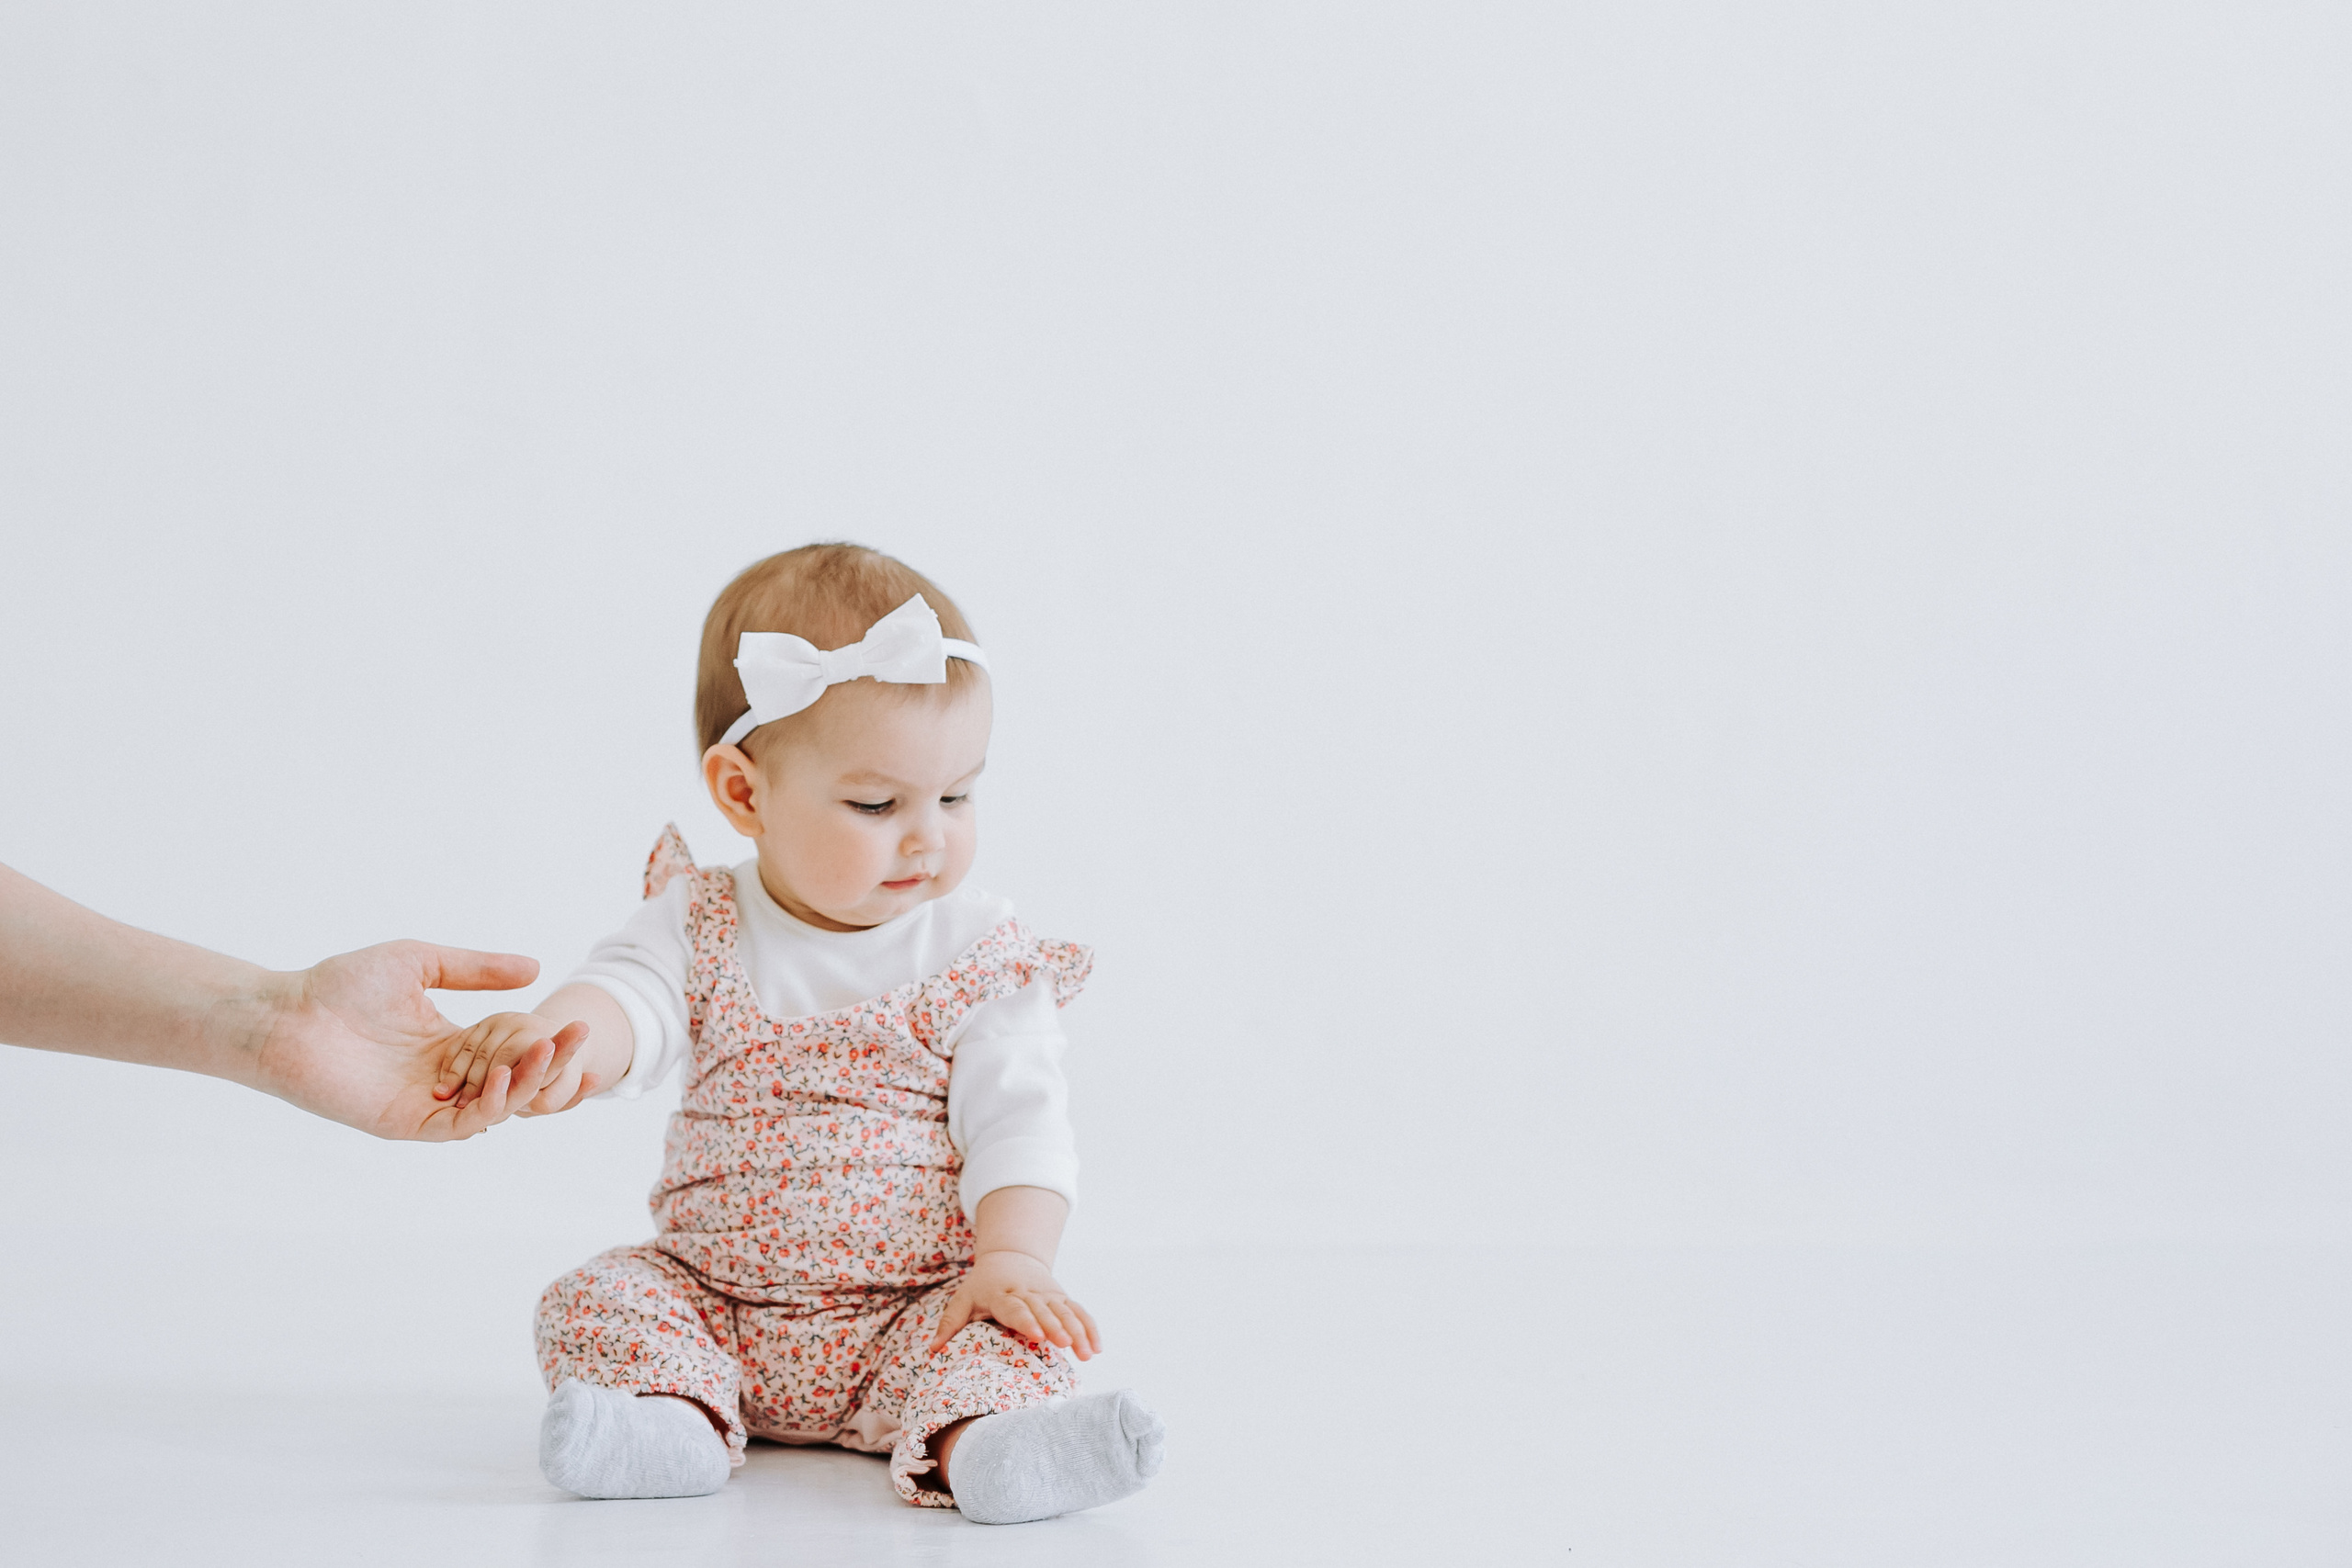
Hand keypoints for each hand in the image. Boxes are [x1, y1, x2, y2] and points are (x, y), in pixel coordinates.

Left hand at [251, 941, 585, 1140]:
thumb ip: (476, 969)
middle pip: (515, 1080)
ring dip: (528, 1084)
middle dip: (551, 1064)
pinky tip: (501, 1078)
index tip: (579, 1028)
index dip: (548, 1044)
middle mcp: (447, 1076)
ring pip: (497, 1106)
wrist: (286, 1015)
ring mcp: (429, 1101)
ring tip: (549, 1053)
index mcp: (453, 1042)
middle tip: (580, 1040)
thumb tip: (535, 969)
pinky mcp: (407, 1121)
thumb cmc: (340, 985)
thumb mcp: (421, 964)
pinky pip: (460, 1123)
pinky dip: (488, 1106)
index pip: (515, 1050)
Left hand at [930, 1249, 1100, 1360]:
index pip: (1016, 1308)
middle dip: (1057, 1327)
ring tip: (1087, 1354)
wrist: (1010, 1257)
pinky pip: (1079, 1311)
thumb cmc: (983, 1285)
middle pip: (1045, 1311)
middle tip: (1068, 1345)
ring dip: (1079, 1331)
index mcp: (1003, 1293)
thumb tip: (933, 1348)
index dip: (1027, 1321)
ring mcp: (1048, 1294)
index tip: (1037, 1336)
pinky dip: (1089, 1327)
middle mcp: (1029, 1293)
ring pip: (1066, 1311)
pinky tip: (1097, 1348)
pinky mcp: (1062, 1297)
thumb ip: (951, 1322)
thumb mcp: (964, 1298)